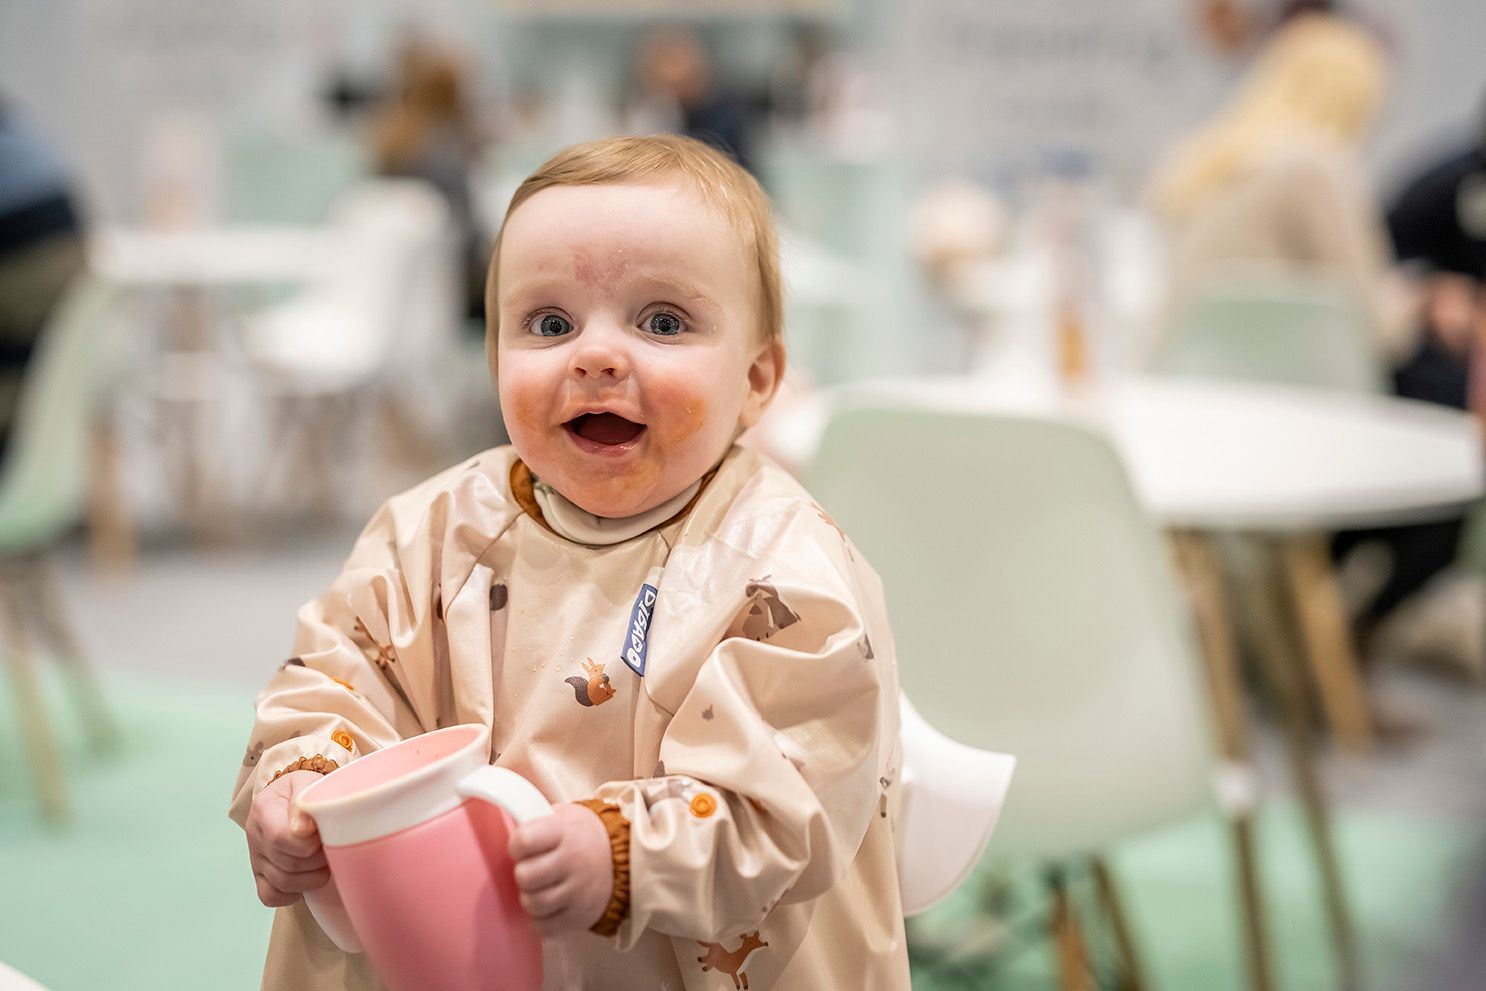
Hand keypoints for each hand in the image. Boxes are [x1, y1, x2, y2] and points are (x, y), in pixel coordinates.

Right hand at [245, 771, 330, 907]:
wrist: (290, 798)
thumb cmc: (304, 791)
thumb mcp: (307, 783)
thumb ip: (305, 800)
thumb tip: (304, 829)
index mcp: (264, 808)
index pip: (280, 838)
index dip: (308, 844)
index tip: (324, 835)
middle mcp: (255, 835)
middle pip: (287, 864)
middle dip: (318, 860)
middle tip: (332, 848)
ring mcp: (256, 858)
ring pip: (283, 884)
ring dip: (313, 878)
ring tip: (325, 861)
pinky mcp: (259, 876)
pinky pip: (271, 896)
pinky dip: (294, 893)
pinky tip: (307, 877)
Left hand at [508, 802, 613, 936]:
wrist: (624, 859)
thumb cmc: (583, 837)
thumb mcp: (565, 816)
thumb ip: (537, 819)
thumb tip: (507, 816)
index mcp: (565, 832)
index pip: (524, 840)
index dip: (517, 845)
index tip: (522, 847)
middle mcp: (573, 861)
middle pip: (525, 876)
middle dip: (523, 874)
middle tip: (531, 870)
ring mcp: (578, 891)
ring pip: (533, 904)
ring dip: (530, 898)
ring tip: (539, 889)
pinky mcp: (580, 916)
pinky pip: (544, 928)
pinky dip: (539, 920)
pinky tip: (546, 907)